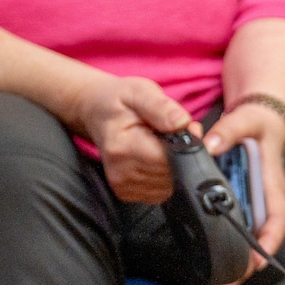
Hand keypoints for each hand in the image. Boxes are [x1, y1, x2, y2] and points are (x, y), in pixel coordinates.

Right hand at [66, 73, 196, 203]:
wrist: (95, 111)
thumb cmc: (118, 101)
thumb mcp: (139, 91)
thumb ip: (161, 107)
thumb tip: (182, 122)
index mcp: (123, 147)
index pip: (170, 159)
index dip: (188, 145)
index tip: (189, 128)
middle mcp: (122, 172)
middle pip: (173, 174)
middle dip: (184, 154)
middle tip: (177, 131)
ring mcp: (124, 186)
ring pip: (171, 185)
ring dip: (177, 165)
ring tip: (164, 142)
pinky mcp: (128, 193)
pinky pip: (162, 190)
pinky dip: (167, 174)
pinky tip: (157, 156)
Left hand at [204, 100, 284, 284]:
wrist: (260, 121)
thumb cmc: (258, 123)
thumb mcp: (245, 120)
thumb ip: (228, 130)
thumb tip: (210, 144)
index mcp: (272, 186)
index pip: (277, 219)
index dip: (268, 242)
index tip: (256, 262)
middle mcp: (266, 203)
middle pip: (262, 243)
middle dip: (246, 269)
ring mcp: (254, 208)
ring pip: (249, 244)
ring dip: (235, 268)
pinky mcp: (242, 208)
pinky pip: (237, 234)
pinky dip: (226, 253)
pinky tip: (212, 268)